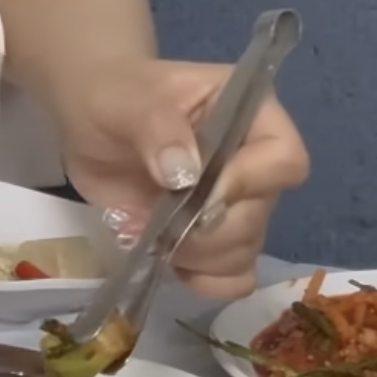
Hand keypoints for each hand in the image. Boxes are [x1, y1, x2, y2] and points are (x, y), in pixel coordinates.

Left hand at [51, 57, 310, 297]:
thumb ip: (157, 128)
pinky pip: (233, 277)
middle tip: (160, 220)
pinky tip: (170, 262)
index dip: (248, 181)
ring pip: (246, 251)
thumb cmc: (115, 96)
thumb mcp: (127, 100)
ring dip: (199, 256)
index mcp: (251, 115)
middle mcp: (255, 163)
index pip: (284, 158)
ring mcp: (238, 205)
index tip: (195, 191)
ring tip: (155, 235)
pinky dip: (204, 279)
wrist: (92, 119)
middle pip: (260, 213)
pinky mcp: (214, 239)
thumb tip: (184, 174)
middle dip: (208, 228)